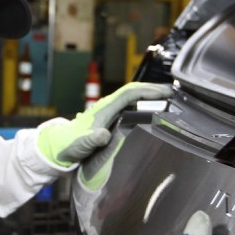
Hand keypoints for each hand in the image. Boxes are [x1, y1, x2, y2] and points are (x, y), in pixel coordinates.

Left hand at [37, 81, 172, 166]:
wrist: (59, 146)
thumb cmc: (69, 145)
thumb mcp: (80, 145)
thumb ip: (91, 140)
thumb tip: (104, 134)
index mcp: (104, 109)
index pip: (128, 94)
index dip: (147, 91)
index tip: (164, 92)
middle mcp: (108, 106)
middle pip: (134, 91)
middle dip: (153, 89)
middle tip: (174, 92)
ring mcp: (110, 110)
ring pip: (133, 96)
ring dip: (150, 94)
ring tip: (170, 97)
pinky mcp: (111, 116)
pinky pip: (131, 105)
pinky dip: (144, 102)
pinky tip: (154, 108)